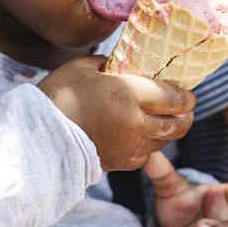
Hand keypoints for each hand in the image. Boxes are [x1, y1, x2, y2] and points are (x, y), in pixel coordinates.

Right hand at [39, 57, 195, 170]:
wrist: (39, 136)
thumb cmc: (59, 95)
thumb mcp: (85, 67)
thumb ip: (111, 64)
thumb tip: (124, 64)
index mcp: (130, 94)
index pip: (174, 98)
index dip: (187, 96)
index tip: (188, 92)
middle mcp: (137, 122)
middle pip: (178, 123)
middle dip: (186, 115)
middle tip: (186, 107)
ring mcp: (131, 146)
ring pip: (165, 140)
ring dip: (169, 130)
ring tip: (166, 119)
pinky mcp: (122, 162)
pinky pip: (147, 154)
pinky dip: (151, 144)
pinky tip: (143, 133)